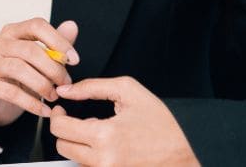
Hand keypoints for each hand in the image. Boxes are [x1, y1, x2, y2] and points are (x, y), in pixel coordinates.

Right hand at [0, 18, 79, 125]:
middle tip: (65, 83)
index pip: (36, 26)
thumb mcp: (38, 60)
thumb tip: (72, 26)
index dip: (58, 41)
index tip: (74, 59)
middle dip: (53, 68)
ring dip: (42, 85)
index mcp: (11, 32)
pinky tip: (44, 110)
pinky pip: (11, 93)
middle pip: (29, 49)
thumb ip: (54, 45)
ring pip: (19, 69)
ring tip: (53, 96)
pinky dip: (32, 103)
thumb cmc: (17, 77)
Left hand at [50, 76, 198, 165]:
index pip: (59, 129)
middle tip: (74, 120)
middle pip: (62, 147)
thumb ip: (92, 87)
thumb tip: (67, 90)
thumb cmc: (163, 124)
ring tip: (95, 132)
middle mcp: (104, 161)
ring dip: (78, 145)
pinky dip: (92, 157)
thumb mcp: (129, 92)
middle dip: (64, 130)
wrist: (189, 153)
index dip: (56, 115)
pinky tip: (105, 146)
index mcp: (105, 136)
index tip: (61, 110)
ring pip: (74, 160)